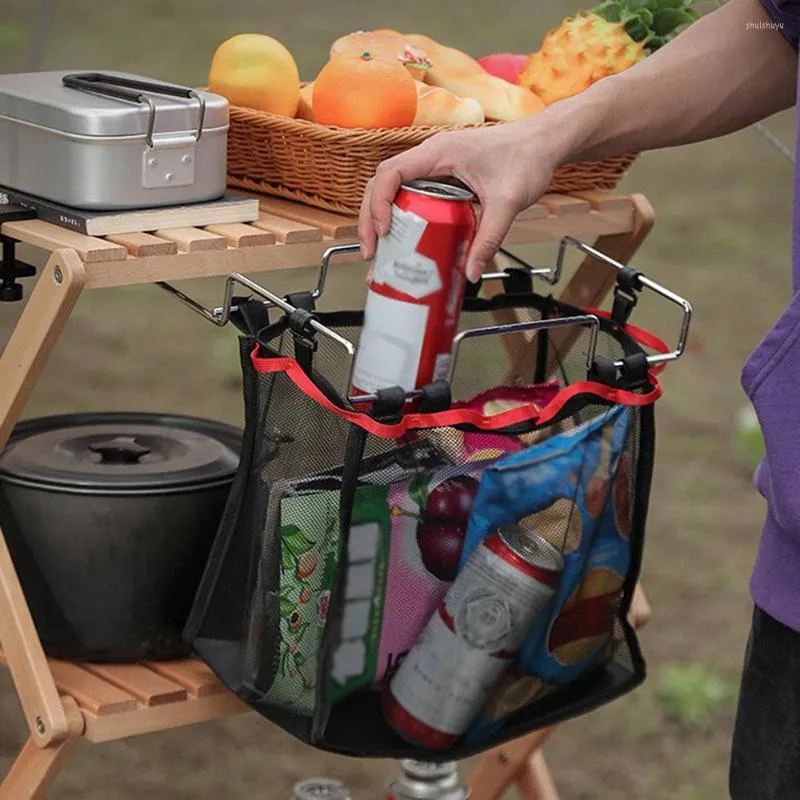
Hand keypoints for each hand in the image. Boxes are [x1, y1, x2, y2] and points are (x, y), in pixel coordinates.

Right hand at [358, 119, 561, 280]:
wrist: (543, 143)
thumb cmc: (527, 158)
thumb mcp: (508, 202)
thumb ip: (489, 238)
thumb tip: (471, 272)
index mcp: (438, 153)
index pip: (390, 173)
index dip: (379, 202)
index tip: (383, 231)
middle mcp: (429, 156)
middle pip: (381, 183)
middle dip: (370, 218)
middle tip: (372, 252)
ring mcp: (434, 166)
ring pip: (393, 190)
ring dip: (381, 218)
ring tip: (381, 253)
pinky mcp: (442, 176)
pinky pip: (411, 194)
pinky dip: (401, 217)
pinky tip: (405, 242)